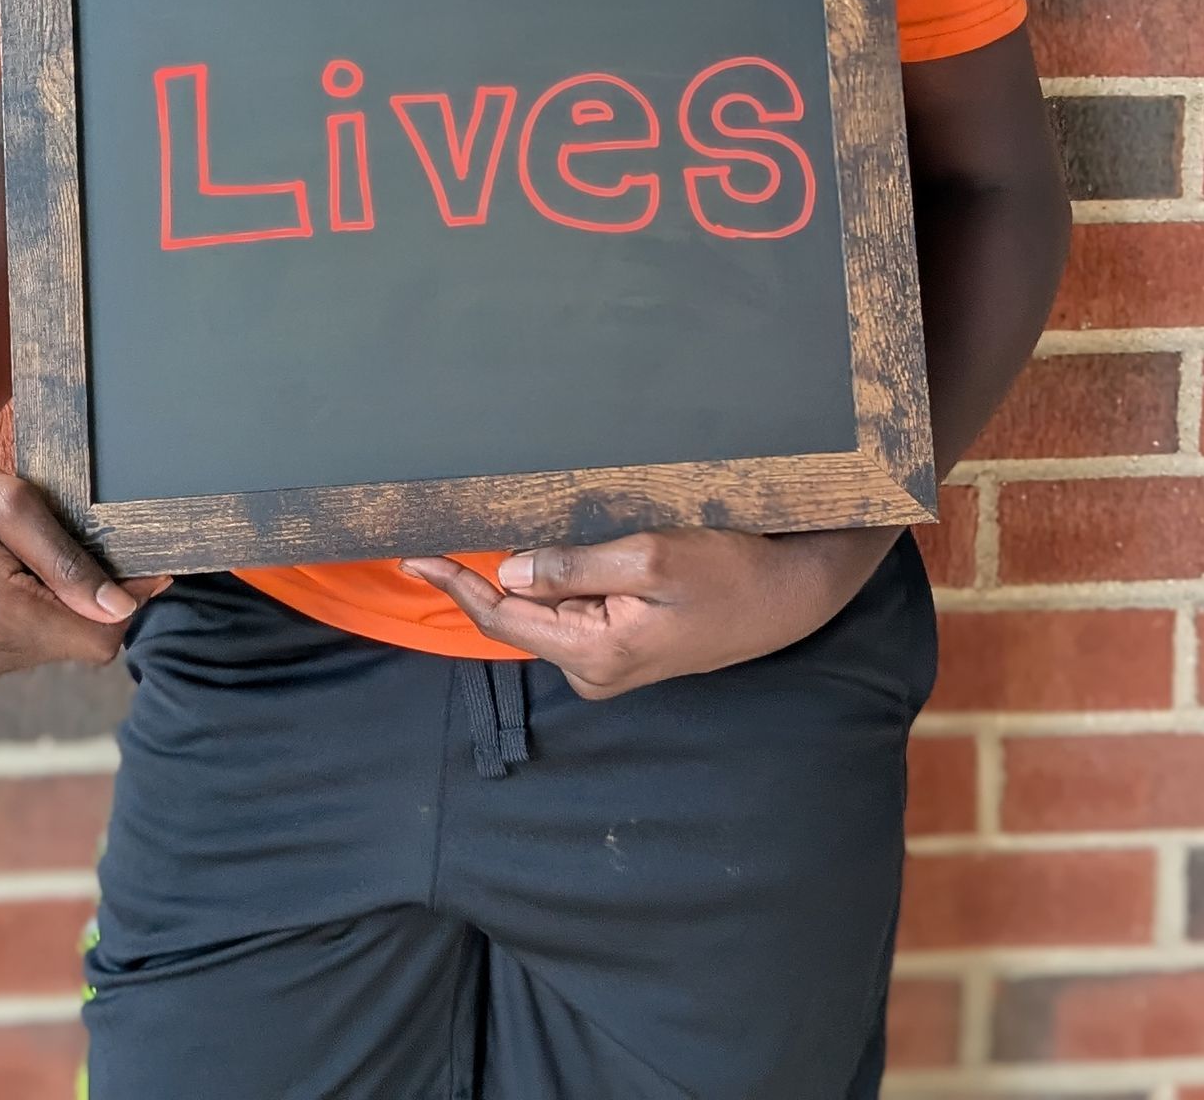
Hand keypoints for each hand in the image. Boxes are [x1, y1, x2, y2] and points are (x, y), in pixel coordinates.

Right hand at [0, 390, 167, 685]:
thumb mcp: (11, 504)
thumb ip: (68, 562)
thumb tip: (121, 609)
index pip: (101, 638)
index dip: (131, 599)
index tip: (144, 560)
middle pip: (80, 643)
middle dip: (91, 597)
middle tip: (73, 540)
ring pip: (54, 645)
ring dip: (59, 604)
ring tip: (23, 553)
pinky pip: (23, 646)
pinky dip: (32, 613)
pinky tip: (7, 573)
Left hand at [400, 524, 897, 698]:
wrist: (789, 595)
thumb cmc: (728, 573)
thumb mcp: (652, 558)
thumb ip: (577, 566)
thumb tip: (509, 572)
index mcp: (594, 652)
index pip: (504, 618)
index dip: (456, 584)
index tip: (414, 554)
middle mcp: (594, 668)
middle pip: (518, 618)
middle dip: (479, 578)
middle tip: (432, 534)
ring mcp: (610, 661)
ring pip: (545, 612)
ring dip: (517, 578)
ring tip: (476, 535)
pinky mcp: (627, 644)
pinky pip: (572, 610)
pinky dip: (551, 581)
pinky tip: (538, 553)